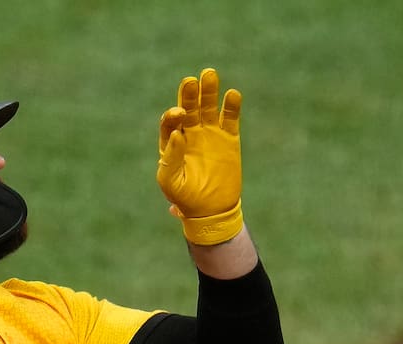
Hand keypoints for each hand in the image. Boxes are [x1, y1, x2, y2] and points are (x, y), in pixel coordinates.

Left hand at [156, 68, 243, 244]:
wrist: (210, 209)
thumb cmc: (184, 197)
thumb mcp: (170, 182)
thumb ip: (170, 158)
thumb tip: (176, 134)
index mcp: (171, 142)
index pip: (170, 122)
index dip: (173, 115)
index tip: (179, 114)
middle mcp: (190, 133)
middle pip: (189, 108)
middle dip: (189, 94)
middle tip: (192, 80)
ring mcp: (210, 133)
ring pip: (208, 107)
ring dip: (209, 91)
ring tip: (209, 74)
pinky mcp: (229, 137)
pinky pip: (230, 117)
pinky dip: (231, 106)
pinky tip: (232, 95)